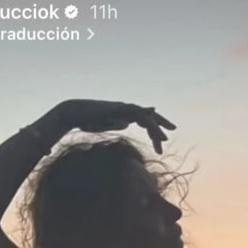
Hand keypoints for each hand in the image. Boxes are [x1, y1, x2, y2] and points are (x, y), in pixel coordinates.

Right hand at [57, 99, 175, 153]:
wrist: (74, 113)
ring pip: (145, 115)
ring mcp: (122, 108)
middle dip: (161, 122)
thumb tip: (126, 124)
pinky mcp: (118, 109)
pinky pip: (137, 115)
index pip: (143, 118)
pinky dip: (148, 122)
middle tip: (173, 130)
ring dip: (156, 127)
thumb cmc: (87, 120)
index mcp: (123, 113)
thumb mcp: (106, 124)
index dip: (154, 127)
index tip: (163, 137)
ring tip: (165, 139)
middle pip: (148, 114)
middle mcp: (125, 108)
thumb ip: (117, 123)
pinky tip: (155, 130)